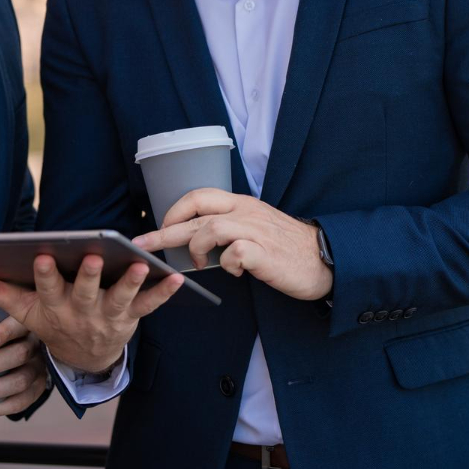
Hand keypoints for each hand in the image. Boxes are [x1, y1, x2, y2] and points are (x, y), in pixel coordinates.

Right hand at [0, 254, 184, 374]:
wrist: (85, 359)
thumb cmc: (54, 324)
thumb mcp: (25, 313)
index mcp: (53, 308)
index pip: (46, 290)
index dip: (44, 275)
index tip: (40, 255)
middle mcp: (80, 312)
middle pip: (83, 292)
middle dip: (86, 276)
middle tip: (91, 257)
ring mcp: (107, 316)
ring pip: (119, 298)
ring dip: (131, 282)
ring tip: (141, 265)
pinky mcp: (131, 318)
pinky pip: (149, 305)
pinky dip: (164, 292)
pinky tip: (176, 277)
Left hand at [132, 188, 332, 301]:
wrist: (325, 258)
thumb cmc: (286, 246)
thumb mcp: (256, 226)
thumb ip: (229, 228)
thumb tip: (195, 240)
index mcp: (241, 204)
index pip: (199, 196)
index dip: (174, 210)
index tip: (159, 227)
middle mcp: (246, 213)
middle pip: (195, 214)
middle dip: (163, 231)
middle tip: (144, 246)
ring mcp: (256, 232)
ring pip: (210, 229)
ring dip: (195, 248)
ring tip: (196, 264)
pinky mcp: (265, 254)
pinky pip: (234, 254)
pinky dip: (226, 264)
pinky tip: (234, 272)